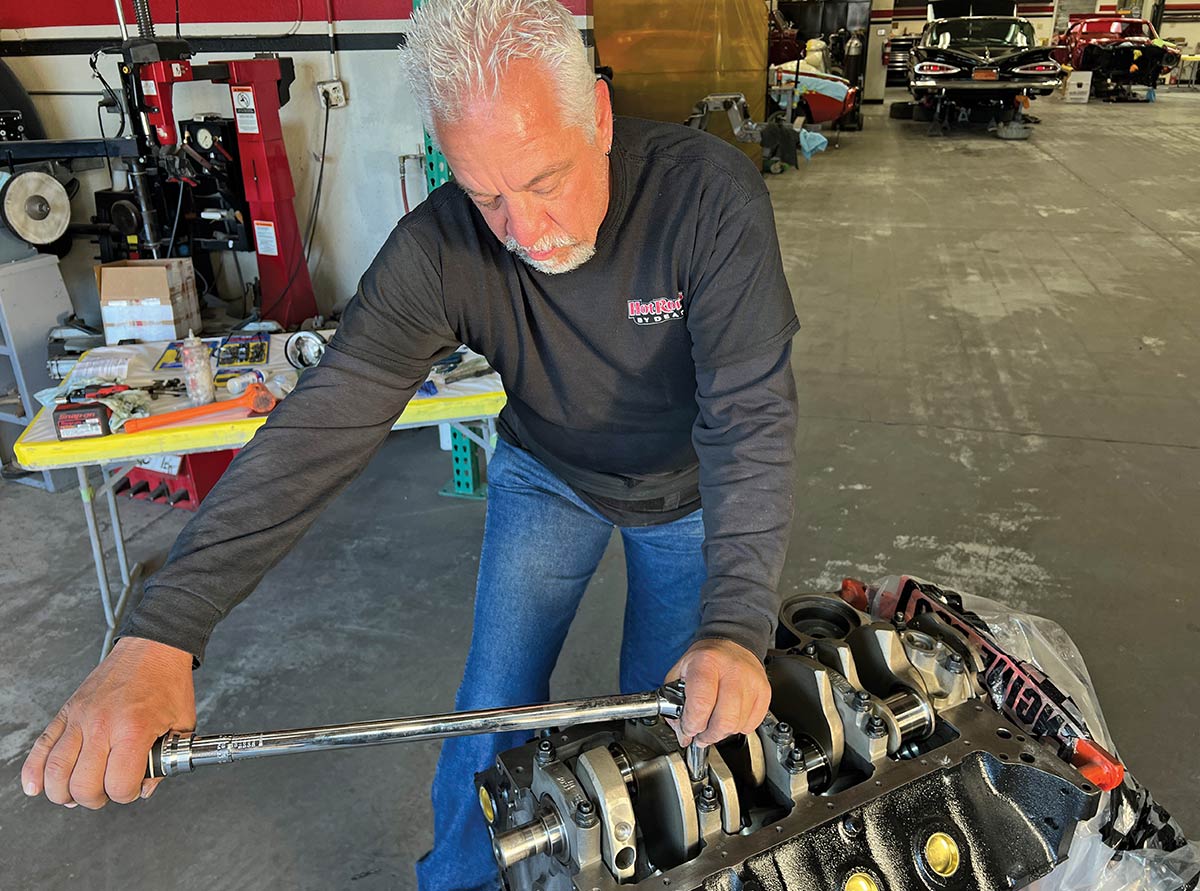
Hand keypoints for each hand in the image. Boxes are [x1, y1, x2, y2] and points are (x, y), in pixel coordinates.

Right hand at [21, 637, 195, 808]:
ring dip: (65, 792)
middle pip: (83, 785)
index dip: (127, 794)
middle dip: (96, 798)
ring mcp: (80, 717)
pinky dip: (34, 771)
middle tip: (107, 791)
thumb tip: (145, 787)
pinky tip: (37, 785)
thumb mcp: (182, 723)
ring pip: (56, 772)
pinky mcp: (67, 711)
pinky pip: (41, 746)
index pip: (118, 784)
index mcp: (134, 729)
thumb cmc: (168, 680)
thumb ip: (167, 760)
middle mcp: (102, 724)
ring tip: (79, 792)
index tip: (133, 787)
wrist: (154, 646)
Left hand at [665, 638, 770, 746]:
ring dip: (722, 733)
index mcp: (706, 662)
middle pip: (724, 720)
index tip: (688, 729)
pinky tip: (729, 717)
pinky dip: (738, 728)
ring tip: (713, 724)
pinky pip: (752, 725)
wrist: (732, 642)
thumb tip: (683, 735)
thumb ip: (674, 704)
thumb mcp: (680, 672)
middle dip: (708, 735)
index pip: (701, 703)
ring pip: (738, 725)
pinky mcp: (764, 691)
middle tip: (700, 735)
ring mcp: (751, 681)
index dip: (692, 724)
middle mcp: (732, 671)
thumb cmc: (705, 659)